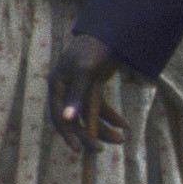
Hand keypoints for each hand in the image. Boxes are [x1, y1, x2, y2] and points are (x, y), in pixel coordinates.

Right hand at [47, 33, 126, 150]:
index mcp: (58, 85)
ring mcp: (79, 91)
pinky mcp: (92, 90)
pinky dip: (112, 117)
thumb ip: (77, 95)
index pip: (58, 116)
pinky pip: (100, 109)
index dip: (67, 134)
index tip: (78, 150)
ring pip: (89, 117)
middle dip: (89, 135)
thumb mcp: (85, 70)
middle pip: (75, 120)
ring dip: (105, 128)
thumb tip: (67, 119)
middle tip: (102, 149)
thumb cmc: (93, 48)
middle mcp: (66, 90)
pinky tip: (125, 124)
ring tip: (122, 138)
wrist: (108, 33)